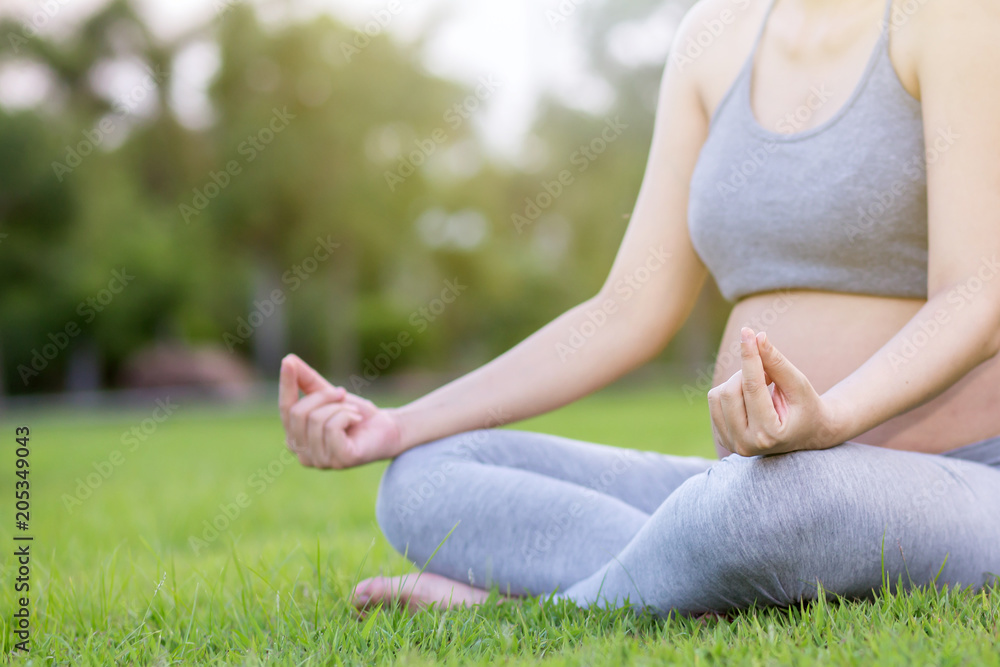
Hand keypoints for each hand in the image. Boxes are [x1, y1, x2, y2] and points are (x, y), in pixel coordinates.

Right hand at [279, 354, 402, 468]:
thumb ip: (306, 380)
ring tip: (352, 412)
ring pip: (316, 420)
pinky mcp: (339, 460)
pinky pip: (332, 428)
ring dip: (339, 408)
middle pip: (298, 414)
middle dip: (323, 397)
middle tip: (343, 394)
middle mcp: (302, 454)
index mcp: (295, 438)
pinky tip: (356, 420)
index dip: (286, 385)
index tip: (288, 362)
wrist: (386, 427)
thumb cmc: (355, 413)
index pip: (285, 409)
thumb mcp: (328, 394)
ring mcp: (319, 461)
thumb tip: (288, 360)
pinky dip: (347, 416)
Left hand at [707, 328, 842, 456]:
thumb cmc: (806, 406)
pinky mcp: (722, 438)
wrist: (808, 434)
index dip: (750, 356)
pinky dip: (730, 391)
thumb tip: (756, 336)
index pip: (752, 387)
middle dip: (746, 372)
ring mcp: (732, 444)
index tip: (748, 332)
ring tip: (761, 387)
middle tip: (768, 373)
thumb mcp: (798, 384)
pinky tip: (750, 399)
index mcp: (769, 434)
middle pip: (730, 390)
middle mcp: (747, 444)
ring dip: (737, 381)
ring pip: (717, 395)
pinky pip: (714, 401)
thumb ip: (777, 362)